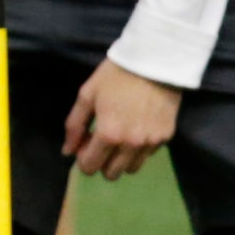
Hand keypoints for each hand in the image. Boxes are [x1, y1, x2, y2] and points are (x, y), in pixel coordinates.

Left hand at [63, 59, 180, 179]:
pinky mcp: (166, 137)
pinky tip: (137, 128)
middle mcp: (131, 144)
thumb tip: (67, 152)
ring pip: (132, 168)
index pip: (90, 167)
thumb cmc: (115, 76)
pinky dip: (139, 148)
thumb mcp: (87, 96)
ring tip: (120, 137)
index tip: (86, 142)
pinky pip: (148, 154)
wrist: (154, 61)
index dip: (83, 158)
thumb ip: (74, 126)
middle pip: (111, 174)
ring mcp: (151, 142)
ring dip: (121, 159)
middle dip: (102, 162)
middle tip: (102, 141)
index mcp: (108, 135)